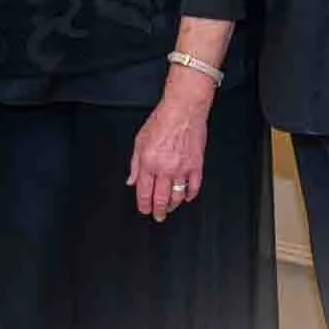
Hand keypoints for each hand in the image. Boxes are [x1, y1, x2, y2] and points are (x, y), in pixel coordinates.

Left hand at [128, 66, 214, 221]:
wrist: (183, 111)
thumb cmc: (161, 121)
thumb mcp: (139, 141)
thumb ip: (135, 164)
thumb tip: (131, 181)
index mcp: (149, 162)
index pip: (144, 191)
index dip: (143, 205)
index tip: (144, 210)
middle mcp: (165, 168)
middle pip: (161, 198)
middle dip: (158, 211)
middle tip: (158, 217)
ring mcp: (182, 169)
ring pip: (177, 196)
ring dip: (173, 205)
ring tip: (170, 209)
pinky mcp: (196, 166)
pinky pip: (194, 187)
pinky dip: (190, 195)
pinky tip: (187, 197)